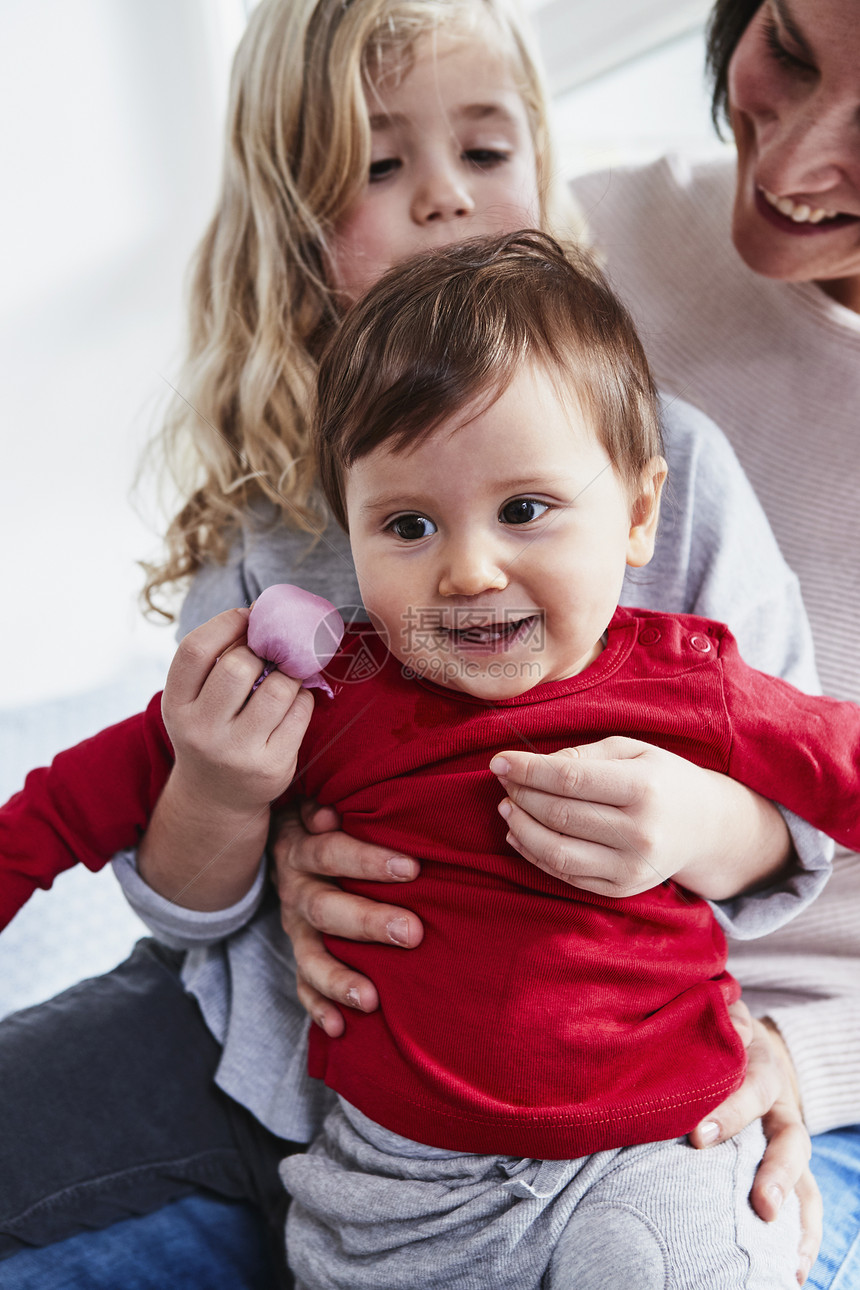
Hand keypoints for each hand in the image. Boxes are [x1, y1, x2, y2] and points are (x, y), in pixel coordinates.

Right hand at [163, 608, 313, 815]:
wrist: (216, 797)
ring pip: (278, 688)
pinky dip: (303, 697)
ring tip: (284, 676)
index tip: (248, 616)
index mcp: (175, 705)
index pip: (194, 649)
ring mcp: (236, 752)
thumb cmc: (211, 730)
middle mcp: (200, 730)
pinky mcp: (270, 766)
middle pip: (238, 666)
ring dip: (289, 673)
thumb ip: (216, 662)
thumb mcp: (194, 701)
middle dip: (262, 651)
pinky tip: (293, 702)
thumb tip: (263, 614)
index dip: (226, 623)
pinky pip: (300, 712)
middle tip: (271, 651)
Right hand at [271, 801, 423, 1036]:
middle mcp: (295, 890)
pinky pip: (302, 985)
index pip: (330, 853)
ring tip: (371, 999)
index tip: (412, 868)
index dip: (367, 861)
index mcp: (301, 849)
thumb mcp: (321, 805)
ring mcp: (295, 927)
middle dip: (368, 922)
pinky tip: (341, 1027)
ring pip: (309, 955)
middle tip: (412, 932)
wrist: (285, 843)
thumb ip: (326, 807)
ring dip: (339, 978)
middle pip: (325, 908)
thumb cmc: (326, 822)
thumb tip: (329, 814)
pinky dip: (319, 1007)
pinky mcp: (298, 954)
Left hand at [490, 738, 789, 899]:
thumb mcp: (633, 751)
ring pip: (556, 852)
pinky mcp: (621, 890)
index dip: (527, 770)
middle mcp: (640, 833)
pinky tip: (520, 835)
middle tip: (504, 783)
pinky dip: (534, 855)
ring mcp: (631, 867)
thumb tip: (532, 765)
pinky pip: (566, 876)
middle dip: (521, 796)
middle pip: (559, 815)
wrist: (706, 827)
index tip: (498, 762)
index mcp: (643, 789)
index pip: (569, 779)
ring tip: (507, 808)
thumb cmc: (662, 780)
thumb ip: (582, 755)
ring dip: (521, 829)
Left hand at [690, 1004, 820, 1285]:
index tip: (698, 1138)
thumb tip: (723, 1025)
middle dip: (777, 1176)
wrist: (750, 1046)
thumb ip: (719, 1020)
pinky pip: (804, 1203)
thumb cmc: (721, 1038)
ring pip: (804, 1180)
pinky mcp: (785, 1168)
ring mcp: (787, 1142)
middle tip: (761, 1206)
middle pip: (790, 1143)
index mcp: (762, 1070)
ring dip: (796, 1218)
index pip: (751, 1090)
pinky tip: (793, 1271)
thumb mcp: (720, 1021)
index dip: (730, 1113)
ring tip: (790, 1263)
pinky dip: (801, 1237)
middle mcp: (782, 1110)